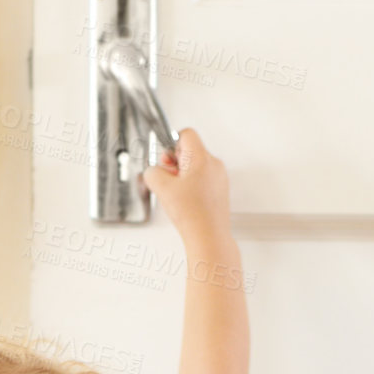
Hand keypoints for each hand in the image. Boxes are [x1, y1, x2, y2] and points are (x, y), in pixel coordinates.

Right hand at [143, 128, 231, 249]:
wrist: (209, 238)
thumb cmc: (192, 215)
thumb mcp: (162, 188)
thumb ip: (152, 173)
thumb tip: (153, 172)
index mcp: (202, 158)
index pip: (187, 134)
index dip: (172, 144)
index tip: (166, 160)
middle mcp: (214, 165)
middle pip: (191, 151)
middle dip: (175, 163)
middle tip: (168, 179)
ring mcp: (220, 179)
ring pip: (197, 167)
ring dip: (183, 176)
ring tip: (177, 195)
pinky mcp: (220, 192)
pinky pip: (203, 180)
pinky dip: (192, 187)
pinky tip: (186, 203)